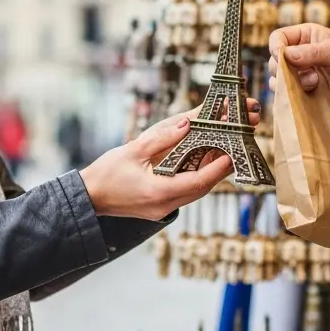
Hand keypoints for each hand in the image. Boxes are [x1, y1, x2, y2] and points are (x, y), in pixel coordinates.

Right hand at [81, 99, 262, 220]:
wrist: (88, 198)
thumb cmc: (105, 174)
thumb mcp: (132, 151)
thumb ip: (161, 138)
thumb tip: (187, 124)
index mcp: (159, 193)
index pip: (199, 181)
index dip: (220, 166)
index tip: (236, 150)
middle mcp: (166, 204)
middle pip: (204, 185)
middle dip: (224, 162)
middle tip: (241, 139)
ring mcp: (165, 207)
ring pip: (198, 187)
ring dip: (214, 167)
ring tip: (231, 143)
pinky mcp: (162, 204)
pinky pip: (187, 188)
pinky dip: (199, 172)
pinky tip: (209, 155)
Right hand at [268, 23, 329, 109]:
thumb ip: (310, 53)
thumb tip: (285, 55)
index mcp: (305, 36)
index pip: (278, 38)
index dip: (276, 47)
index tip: (281, 56)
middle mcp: (299, 54)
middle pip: (274, 61)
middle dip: (284, 69)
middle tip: (305, 71)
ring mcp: (302, 74)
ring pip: (279, 80)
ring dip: (291, 83)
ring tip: (314, 82)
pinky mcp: (306, 91)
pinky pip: (290, 95)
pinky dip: (295, 95)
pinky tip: (313, 91)